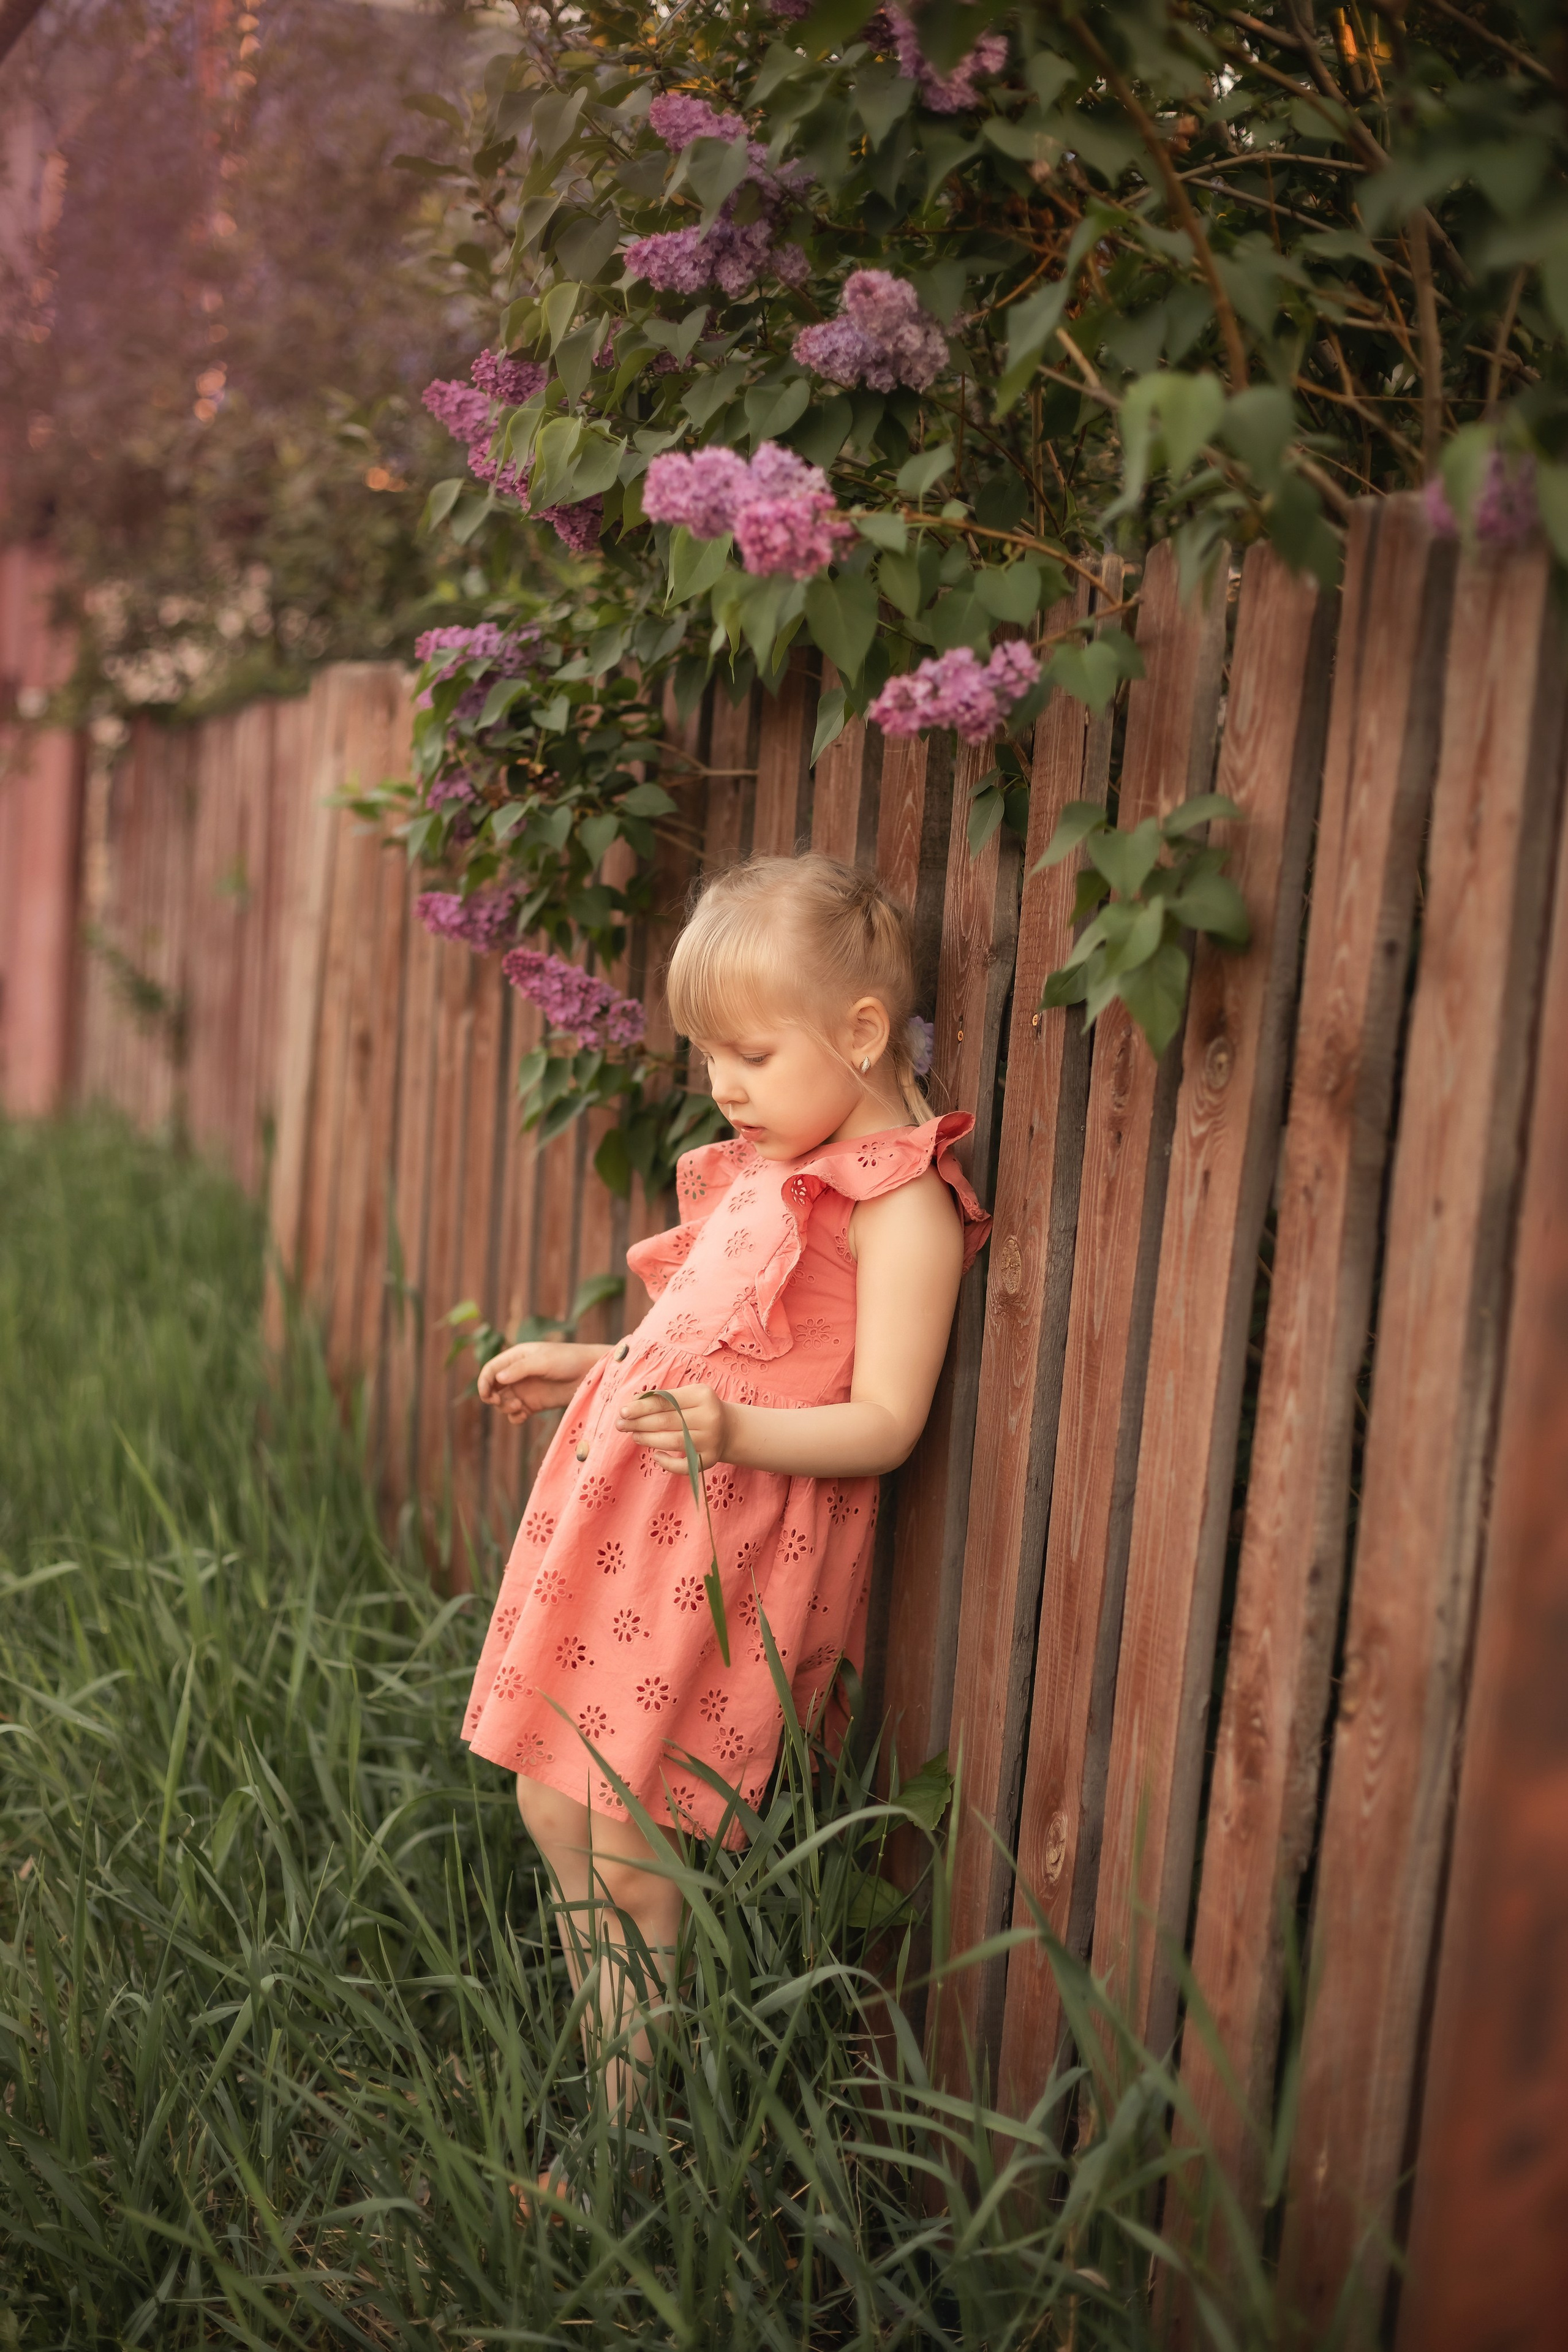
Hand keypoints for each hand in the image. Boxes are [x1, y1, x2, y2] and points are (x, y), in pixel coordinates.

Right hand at [478, 1341, 606, 1425]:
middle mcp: (518, 1374)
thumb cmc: (569, 1360)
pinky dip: (515, 1417)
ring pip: (503, 1402)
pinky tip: (522, 1415)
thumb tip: (498, 1379)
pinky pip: (516, 1414)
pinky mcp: (534, 1404)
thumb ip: (520, 1369)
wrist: (591, 1374)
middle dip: (491, 1397)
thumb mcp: (543, 1361)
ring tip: (519, 1406)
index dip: (484, 1382)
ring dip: (505, 1407)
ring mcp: (526, 1390)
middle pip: (493, 1388)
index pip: (491, 1370)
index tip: (487, 1395)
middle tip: (498, 1401)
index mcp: (516, 1357)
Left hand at [616, 1383, 727, 1473]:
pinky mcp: (711, 1458)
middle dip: (639, 1423)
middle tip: (621, 1425)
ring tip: (634, 1436)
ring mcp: (711, 1439)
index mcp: (702, 1395)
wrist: (728, 1428)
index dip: (642, 1407)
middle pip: (666, 1421)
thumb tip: (633, 1403)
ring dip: (648, 1440)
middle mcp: (709, 1417)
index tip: (623, 1411)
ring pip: (672, 1442)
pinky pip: (684, 1465)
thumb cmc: (699, 1409)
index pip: (666, 1401)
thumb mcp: (687, 1396)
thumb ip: (663, 1398)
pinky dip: (667, 1463)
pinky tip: (656, 1456)